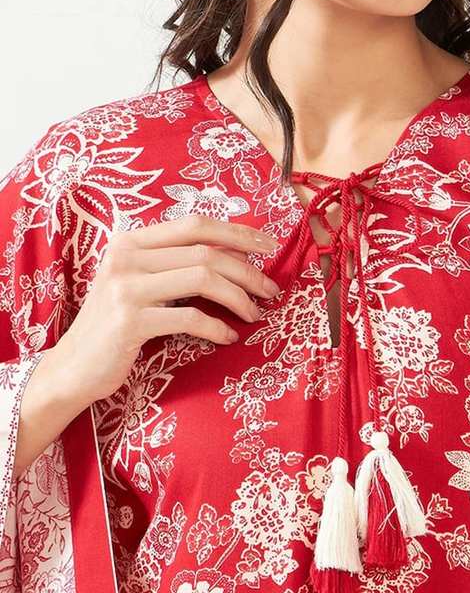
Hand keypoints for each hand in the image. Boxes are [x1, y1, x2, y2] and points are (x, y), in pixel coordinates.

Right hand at [54, 214, 280, 404]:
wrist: (73, 368)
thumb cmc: (116, 327)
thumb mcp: (140, 285)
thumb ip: (176, 266)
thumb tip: (237, 254)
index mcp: (130, 242)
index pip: (194, 224)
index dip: (236, 232)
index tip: (268, 245)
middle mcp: (125, 257)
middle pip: (205, 253)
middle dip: (247, 271)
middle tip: (271, 290)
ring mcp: (125, 288)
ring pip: (203, 279)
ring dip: (239, 298)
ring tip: (254, 314)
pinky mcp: (130, 322)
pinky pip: (190, 318)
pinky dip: (217, 328)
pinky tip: (227, 337)